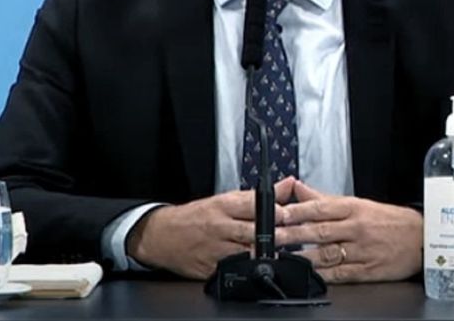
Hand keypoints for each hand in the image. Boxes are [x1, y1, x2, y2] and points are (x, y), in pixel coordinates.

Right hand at [126, 176, 296, 278]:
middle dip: (275, 235)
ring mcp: (214, 249)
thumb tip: (288, 184)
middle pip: (253, 231)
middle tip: (291, 236)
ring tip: (276, 252)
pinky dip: (247, 268)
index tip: (288, 214)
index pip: (254, 206)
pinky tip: (256, 266)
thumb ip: (257, 197)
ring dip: (264, 253)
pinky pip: (233, 270)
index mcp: (223, 206)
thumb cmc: (196, 217)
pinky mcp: (210, 268)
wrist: (162, 235)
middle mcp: (219, 226)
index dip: (275, 211)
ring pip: (247, 253)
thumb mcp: (224, 200)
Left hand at [275, 180, 421, 282]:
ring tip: (283, 257)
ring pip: (328, 253)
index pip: (319, 208)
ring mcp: (362, 250)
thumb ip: (324, 198)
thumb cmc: (388, 220)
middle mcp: (356, 228)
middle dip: (292, 235)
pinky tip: (309, 275)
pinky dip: (324, 275)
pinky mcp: (368, 270)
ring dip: (303, 256)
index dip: (296, 211)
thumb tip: (297, 187)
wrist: (423, 238)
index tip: (277, 214)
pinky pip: (342, 273)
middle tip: (271, 238)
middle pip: (319, 231)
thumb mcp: (357, 203)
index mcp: (353, 208)